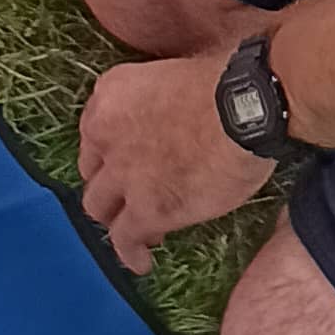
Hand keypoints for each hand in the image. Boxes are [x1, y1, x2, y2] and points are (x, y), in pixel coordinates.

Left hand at [78, 55, 274, 273]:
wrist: (243, 110)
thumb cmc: (226, 84)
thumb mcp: (173, 73)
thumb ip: (159, 97)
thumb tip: (177, 108)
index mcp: (111, 94)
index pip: (94, 132)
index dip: (108, 153)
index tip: (122, 164)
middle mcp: (105, 134)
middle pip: (92, 171)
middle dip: (107, 186)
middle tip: (127, 199)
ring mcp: (122, 174)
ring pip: (99, 206)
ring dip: (114, 219)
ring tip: (132, 232)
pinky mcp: (145, 209)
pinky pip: (125, 238)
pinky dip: (130, 253)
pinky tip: (140, 262)